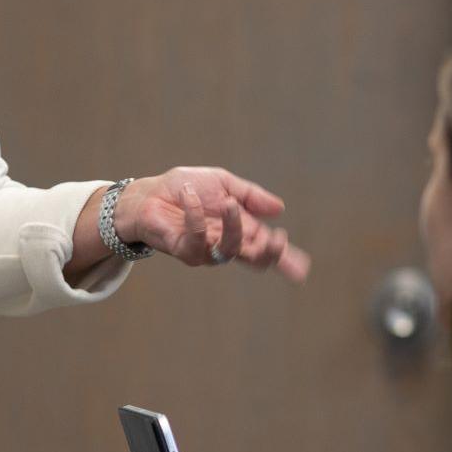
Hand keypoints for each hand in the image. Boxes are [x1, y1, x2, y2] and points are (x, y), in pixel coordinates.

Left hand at [116, 168, 310, 281]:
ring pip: (229, 251)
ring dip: (233, 227)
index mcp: (240, 230)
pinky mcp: (183, 249)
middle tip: (277, 240)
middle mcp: (225, 244)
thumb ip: (250, 196)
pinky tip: (189, 196)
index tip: (301, 268)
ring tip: (229, 203)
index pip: (266, 248)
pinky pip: (196, 238)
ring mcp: (205, 250)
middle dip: (269, 253)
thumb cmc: (186, 189)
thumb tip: (279, 208)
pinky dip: (195, 214)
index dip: (284, 259)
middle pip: (255, 260)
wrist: (149, 193)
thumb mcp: (224, 183)